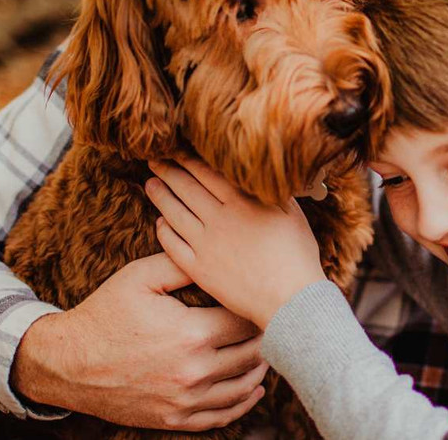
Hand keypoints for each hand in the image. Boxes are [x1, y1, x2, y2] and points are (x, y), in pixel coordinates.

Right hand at [11, 253, 268, 430]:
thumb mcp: (140, 277)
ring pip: (243, 386)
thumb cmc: (105, 314)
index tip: (262, 298)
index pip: (246, 321)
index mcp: (191, 333)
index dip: (257, 308)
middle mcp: (194, 371)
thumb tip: (218, 254)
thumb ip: (184, 264)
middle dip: (265, 336)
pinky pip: (221, 416)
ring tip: (265, 351)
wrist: (67, 363)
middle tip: (271, 322)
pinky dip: (243, 403)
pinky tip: (252, 389)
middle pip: (252, 354)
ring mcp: (185, 400)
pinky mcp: (174, 420)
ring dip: (259, 368)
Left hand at [145, 157, 324, 329]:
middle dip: (168, 170)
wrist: (289, 300)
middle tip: (155, 158)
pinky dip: (163, 231)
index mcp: (242, 202)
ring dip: (160, 195)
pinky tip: (160, 222)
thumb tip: (267, 175)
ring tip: (150, 183)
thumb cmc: (298, 257)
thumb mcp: (293, 214)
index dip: (189, 159)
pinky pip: (172, 246)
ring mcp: (206, 244)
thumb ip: (275, 192)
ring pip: (174, 213)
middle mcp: (219, 219)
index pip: (207, 172)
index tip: (178, 149)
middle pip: (186, 188)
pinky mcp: (199, 269)